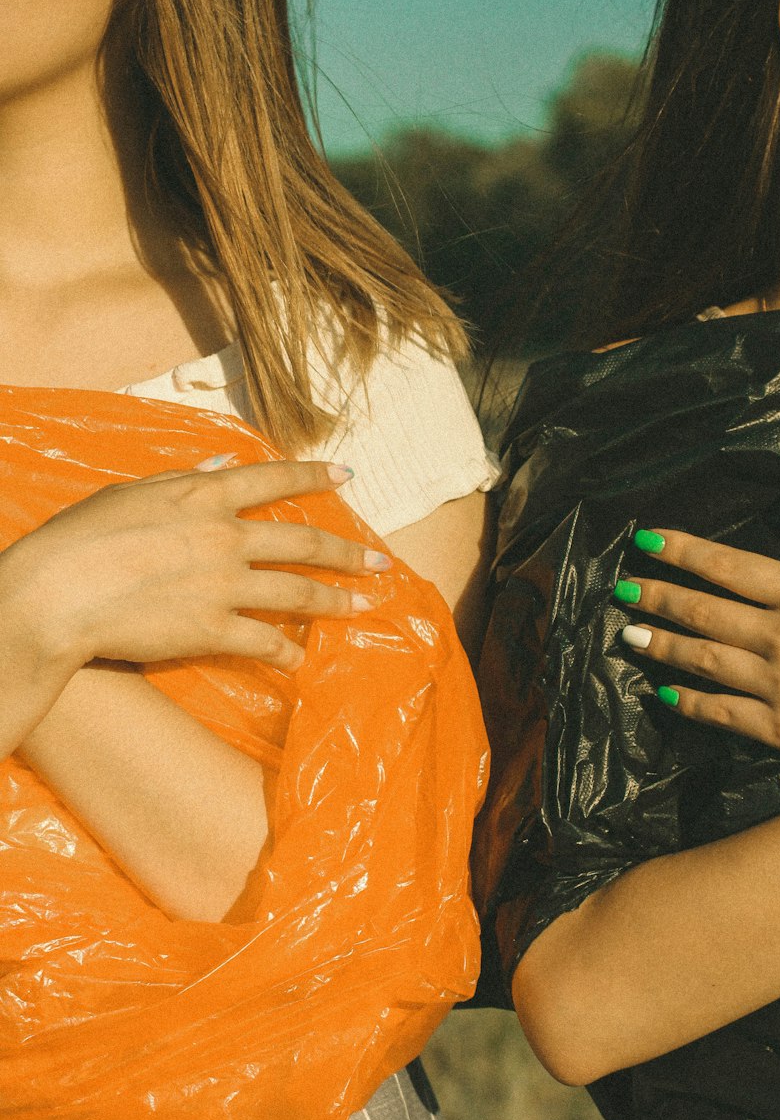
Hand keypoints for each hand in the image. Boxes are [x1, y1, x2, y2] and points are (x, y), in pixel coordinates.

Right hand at [0, 459, 384, 674]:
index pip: (274, 479)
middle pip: (304, 541)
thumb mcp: (131, 492)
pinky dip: (288, 653)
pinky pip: (267, 643)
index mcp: (204, 493)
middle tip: (380, 561)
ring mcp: (225, 585)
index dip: (314, 476)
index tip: (347, 477)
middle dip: (348, 551)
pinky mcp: (215, 630)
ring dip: (337, 600)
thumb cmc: (81, 537)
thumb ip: (183, 477)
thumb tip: (222, 459)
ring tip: (365, 604)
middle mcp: (226, 536)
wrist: (58, 594)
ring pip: (299, 593)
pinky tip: (301, 660)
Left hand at [615, 496, 779, 768]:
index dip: (682, 551)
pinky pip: (719, 712)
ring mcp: (778, 687)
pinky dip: (687, 701)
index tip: (647, 541)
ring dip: (661, 643)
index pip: (728, 565)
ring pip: (701, 659)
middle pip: (703, 610)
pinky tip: (664, 692)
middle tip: (624, 587)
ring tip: (630, 632)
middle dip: (657, 595)